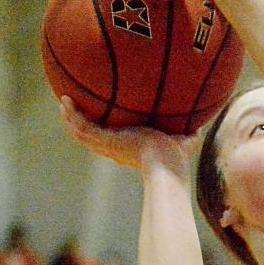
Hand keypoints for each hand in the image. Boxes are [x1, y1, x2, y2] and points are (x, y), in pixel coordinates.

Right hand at [59, 96, 200, 172]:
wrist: (166, 165)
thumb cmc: (177, 159)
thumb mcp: (184, 142)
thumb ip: (190, 133)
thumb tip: (201, 125)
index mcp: (127, 151)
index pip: (110, 142)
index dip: (101, 133)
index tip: (100, 122)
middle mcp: (113, 150)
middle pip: (89, 138)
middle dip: (79, 124)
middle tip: (72, 110)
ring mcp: (107, 146)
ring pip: (80, 133)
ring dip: (69, 118)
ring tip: (63, 102)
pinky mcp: (105, 140)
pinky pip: (82, 126)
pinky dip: (72, 114)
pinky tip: (65, 99)